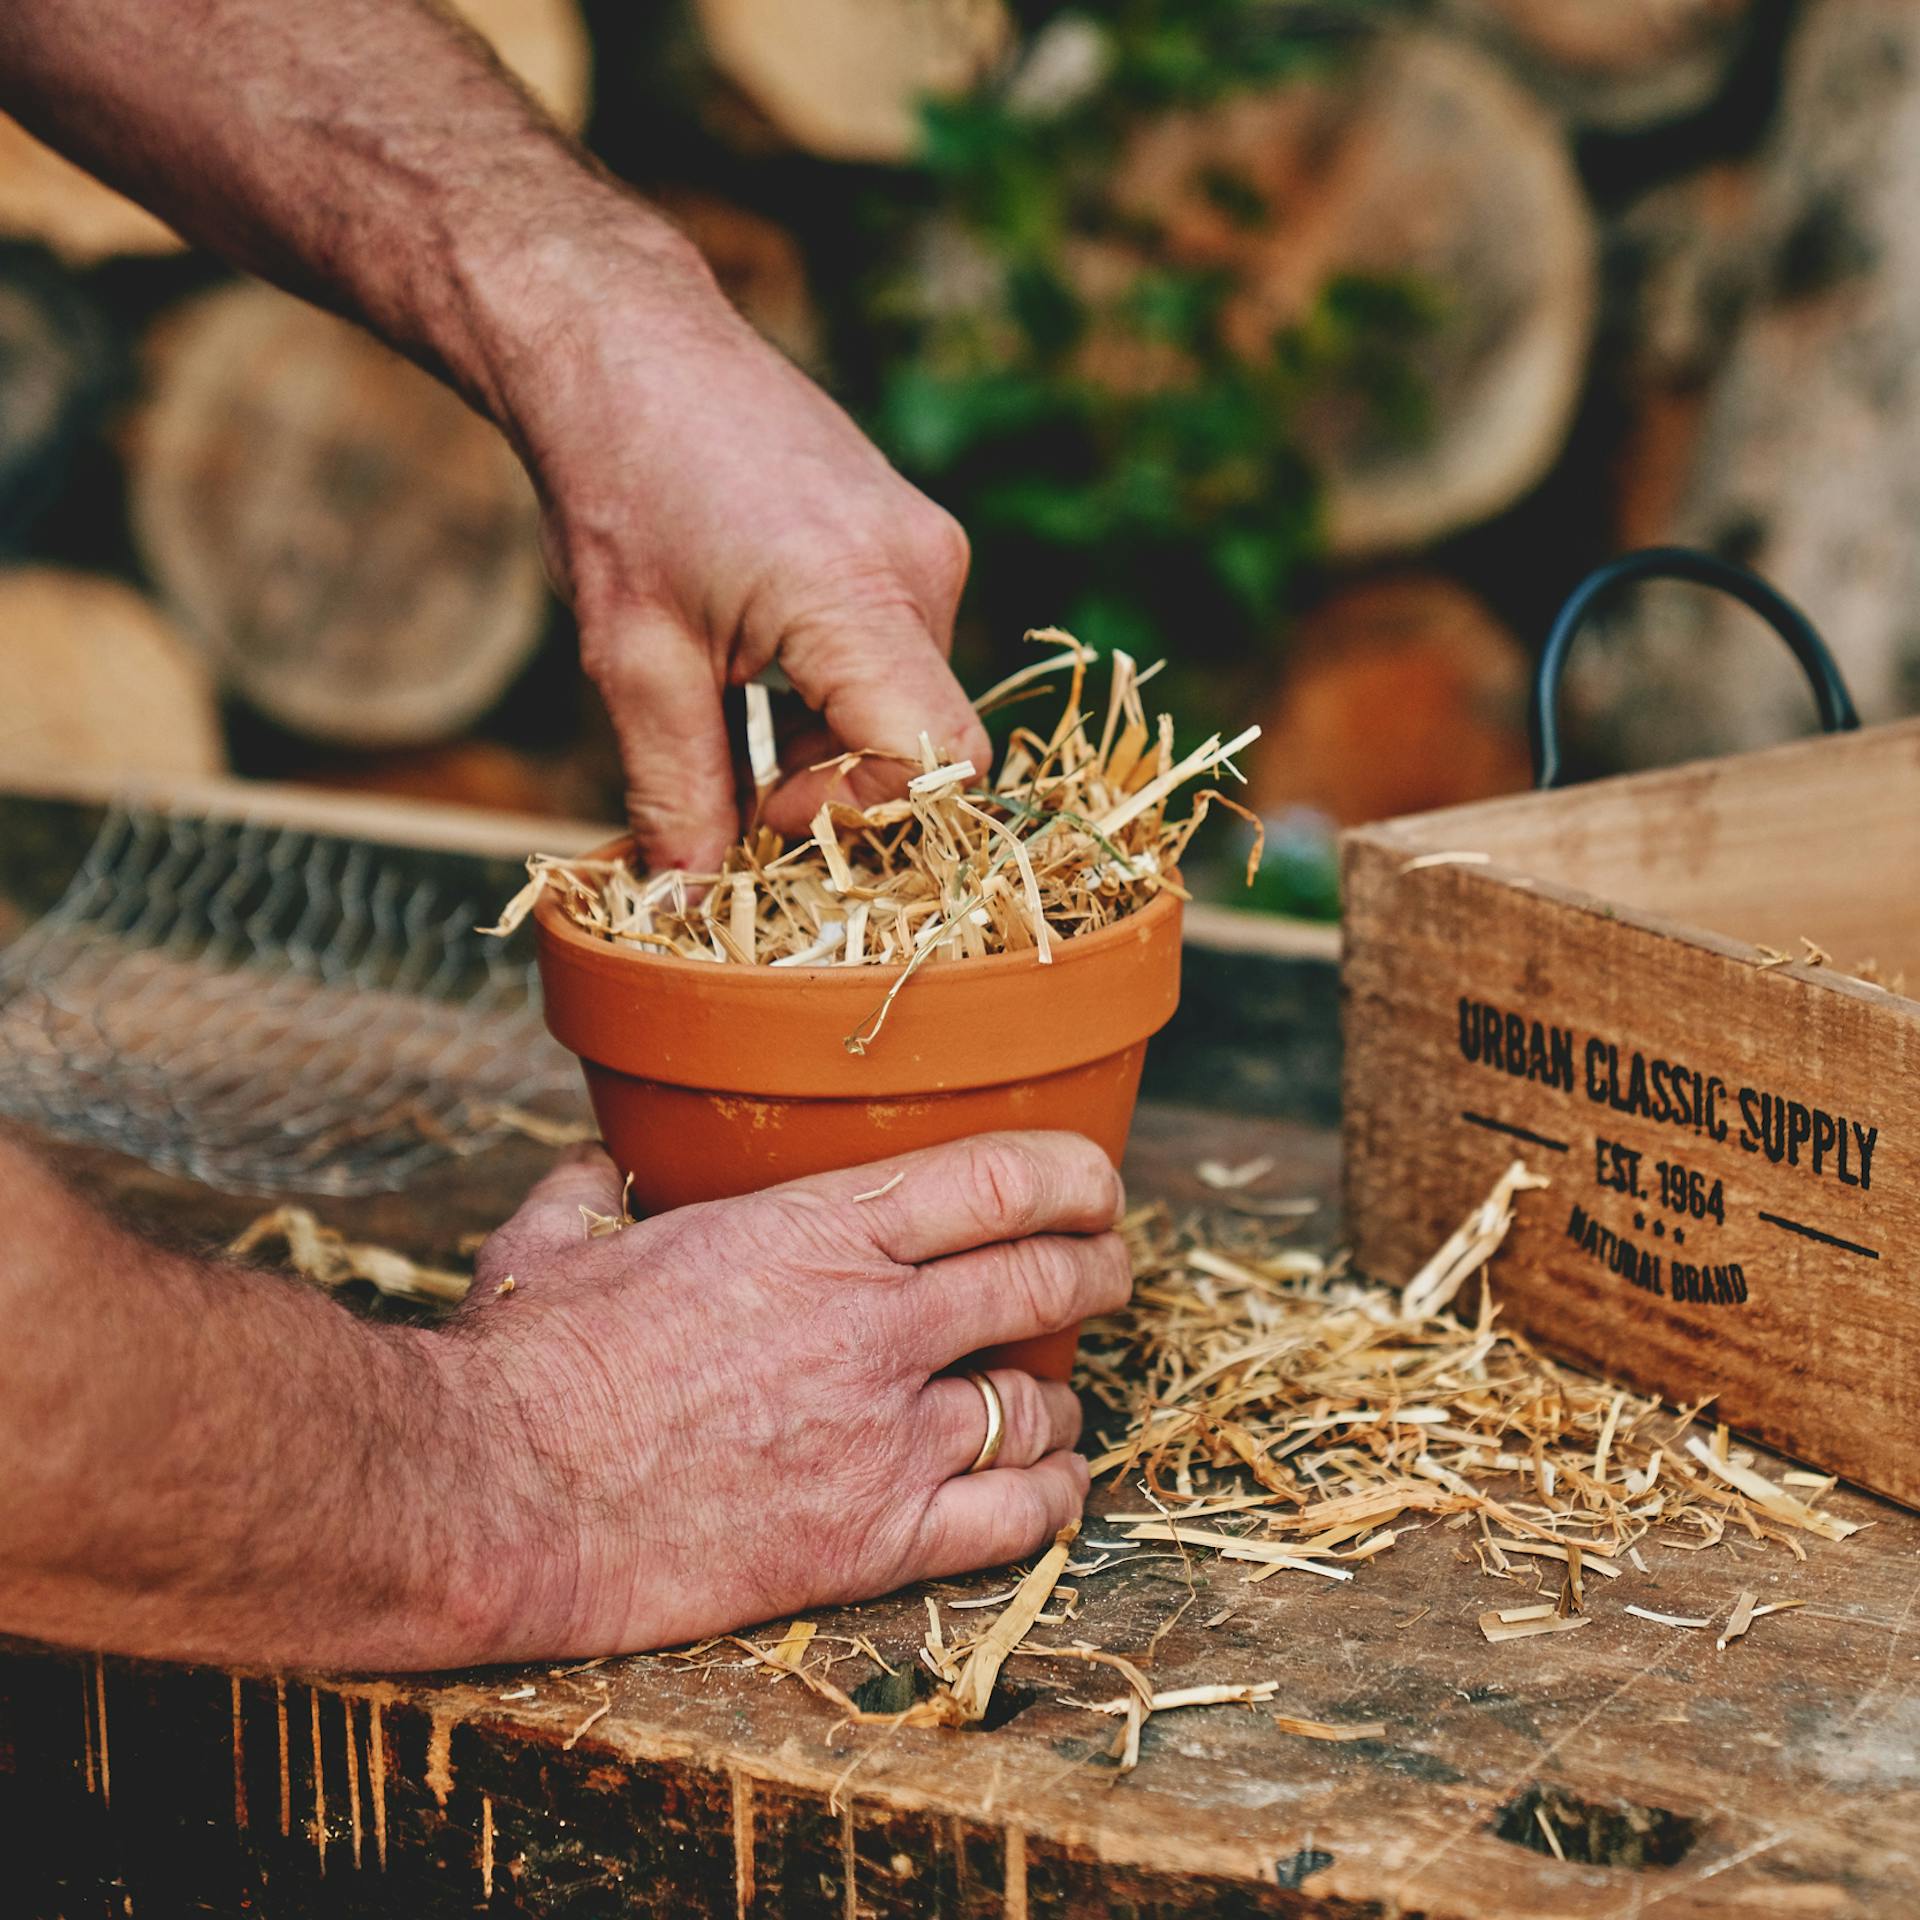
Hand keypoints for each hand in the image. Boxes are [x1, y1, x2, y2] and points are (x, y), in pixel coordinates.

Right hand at [448, 1131, 1127, 1658]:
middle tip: (1104, 1271)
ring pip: (1041, 1402)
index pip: (1002, 1180)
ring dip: (1062, 1394)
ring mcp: (885, 1436)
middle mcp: (876, 1324)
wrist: (499, 1498)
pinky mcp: (873, 1542)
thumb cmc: (524, 1363)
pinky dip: (1052, 1495)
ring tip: (1054, 1395)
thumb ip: (595, 1191)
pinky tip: (1051, 1484)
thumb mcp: (555, 1242)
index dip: (1075, 1176)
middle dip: (1097, 1269)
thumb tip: (591, 1167)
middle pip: (1049, 1280)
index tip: (1095, 1185)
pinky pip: (1015, 1517)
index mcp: (816, 1231)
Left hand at [490, 204, 989, 871]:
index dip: (865, 819)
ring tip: (730, 716)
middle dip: (837, 792)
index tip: (767, 810)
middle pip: (924, 741)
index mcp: (859, 597)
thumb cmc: (619, 484)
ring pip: (908, 702)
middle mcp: (921, 567)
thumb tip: (686, 906)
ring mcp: (924, 545)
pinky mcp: (910, 536)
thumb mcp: (634, 662)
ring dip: (832, 744)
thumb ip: (677, 793)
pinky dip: (837, 694)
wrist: (619, 342)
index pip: (940, 763)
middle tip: (738, 795)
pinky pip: (898, 653)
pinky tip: (757, 672)